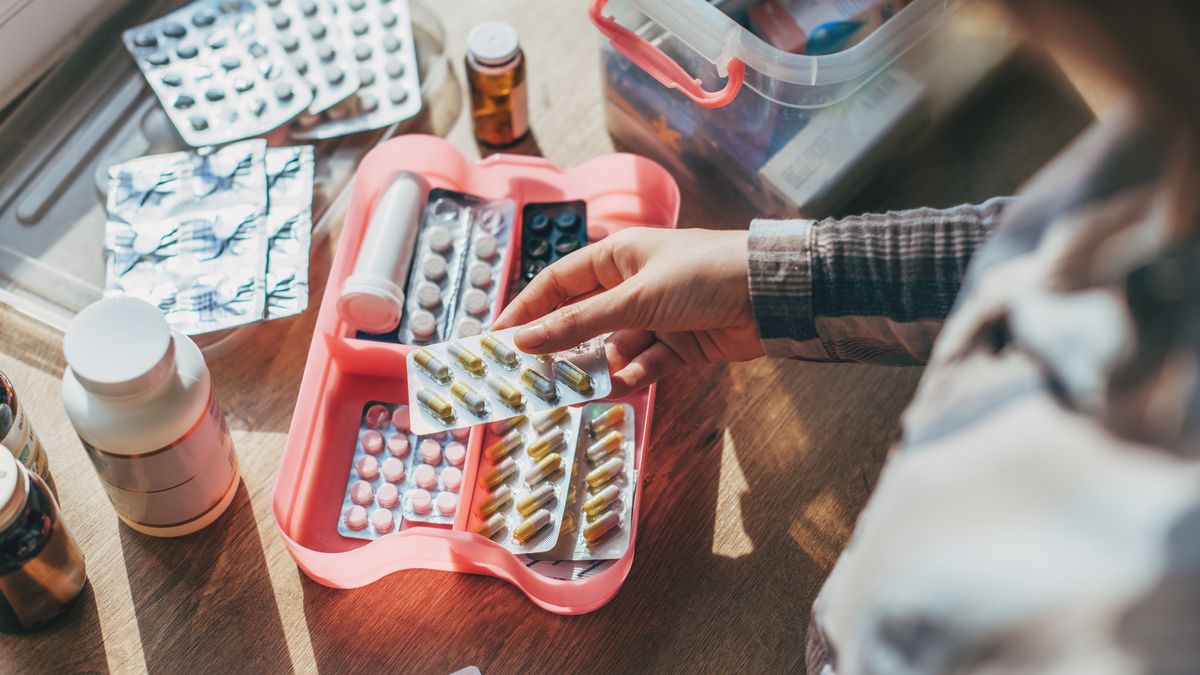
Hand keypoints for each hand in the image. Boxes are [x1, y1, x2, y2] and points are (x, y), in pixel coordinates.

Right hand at [493, 227, 763, 397]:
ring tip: (573, 392)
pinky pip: (642, 366)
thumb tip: (525, 340)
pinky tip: (619, 388)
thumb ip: (580, 323)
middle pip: (580, 320)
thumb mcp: (635, 297)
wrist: (774, 295)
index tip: (497, 339)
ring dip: (595, 369)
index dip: (526, 310)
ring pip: (610, 349)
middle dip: (558, 348)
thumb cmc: (704, 274)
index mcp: (616, 257)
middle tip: (528, 378)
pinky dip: (631, 378)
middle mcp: (631, 286)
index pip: (556, 284)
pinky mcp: (678, 346)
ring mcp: (654, 318)